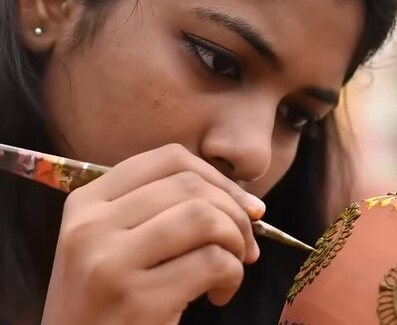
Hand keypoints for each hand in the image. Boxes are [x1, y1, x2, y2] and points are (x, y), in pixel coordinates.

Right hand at [41, 144, 264, 324]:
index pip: (168, 158)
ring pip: (204, 217)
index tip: (244, 205)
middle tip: (245, 244)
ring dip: (236, 240)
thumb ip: (160, 212)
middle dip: (235, 211)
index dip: (219, 177)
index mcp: (87, 202)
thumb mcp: (114, 244)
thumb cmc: (109, 301)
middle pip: (191, 185)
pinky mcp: (136, 300)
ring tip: (233, 265)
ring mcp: (110, 263)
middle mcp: (91, 226)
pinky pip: (211, 263)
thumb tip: (246, 202)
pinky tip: (220, 294)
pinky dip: (232, 275)